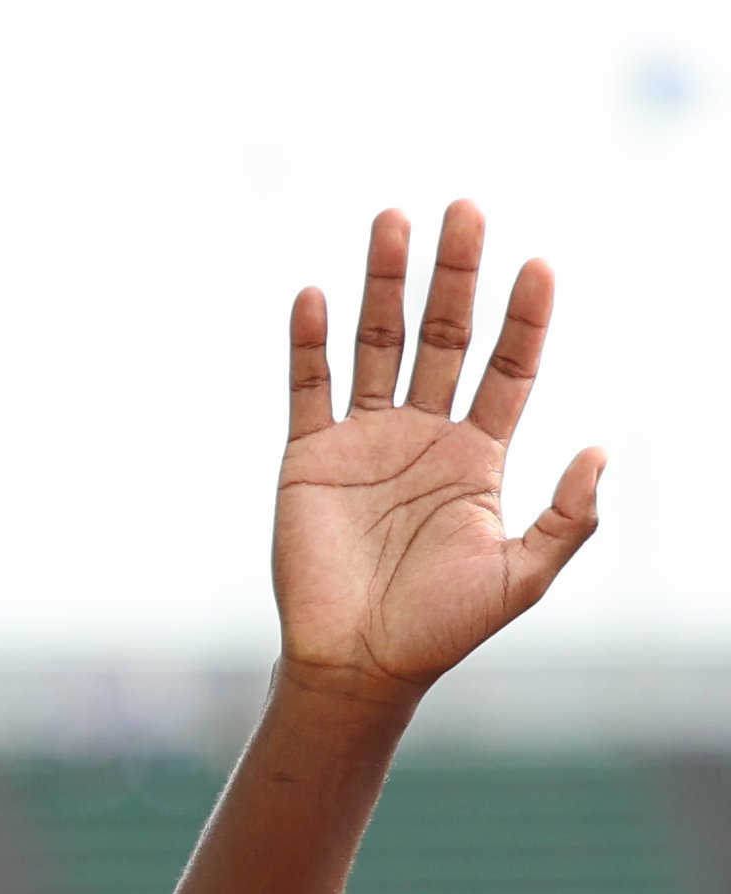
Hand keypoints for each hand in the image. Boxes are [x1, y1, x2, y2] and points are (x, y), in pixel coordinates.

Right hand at [276, 204, 600, 698]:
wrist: (355, 668)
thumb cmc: (439, 630)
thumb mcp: (523, 578)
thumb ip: (568, 518)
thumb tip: (599, 450)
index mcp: (477, 454)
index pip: (509, 366)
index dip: (525, 317)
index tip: (537, 266)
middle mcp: (423, 434)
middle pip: (445, 335)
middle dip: (456, 274)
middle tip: (465, 210)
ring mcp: (364, 441)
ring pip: (378, 344)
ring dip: (385, 284)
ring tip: (392, 221)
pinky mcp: (309, 460)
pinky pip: (309, 389)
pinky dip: (308, 344)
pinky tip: (313, 298)